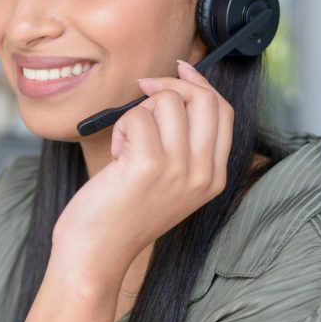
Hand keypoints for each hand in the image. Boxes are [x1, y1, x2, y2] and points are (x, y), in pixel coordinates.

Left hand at [52, 59, 233, 284]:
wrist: (97, 252)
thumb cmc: (122, 212)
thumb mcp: (167, 180)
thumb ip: (181, 143)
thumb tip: (178, 88)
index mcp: (214, 177)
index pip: (223, 112)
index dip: (201, 84)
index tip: (179, 70)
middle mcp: (203, 174)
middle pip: (204, 99)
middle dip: (170, 85)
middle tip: (144, 91)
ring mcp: (179, 170)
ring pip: (167, 102)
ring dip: (138, 113)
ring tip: (126, 144)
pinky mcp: (148, 165)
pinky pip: (137, 116)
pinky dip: (121, 127)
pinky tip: (117, 154)